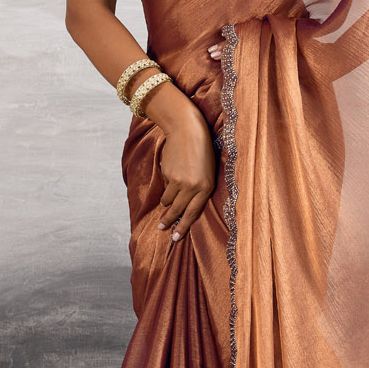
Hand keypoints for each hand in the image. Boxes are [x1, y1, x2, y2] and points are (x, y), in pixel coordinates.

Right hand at [156, 102, 215, 241]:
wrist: (187, 130)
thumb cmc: (201, 151)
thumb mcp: (207, 172)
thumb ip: (198, 190)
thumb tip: (183, 207)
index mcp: (207, 188)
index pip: (193, 213)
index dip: (183, 226)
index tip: (175, 237)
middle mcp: (193, 187)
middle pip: (178, 210)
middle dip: (168, 221)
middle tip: (161, 229)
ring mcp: (179, 181)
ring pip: (168, 200)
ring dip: (166, 202)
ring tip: (165, 203)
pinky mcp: (168, 174)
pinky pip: (165, 185)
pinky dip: (166, 183)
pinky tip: (171, 173)